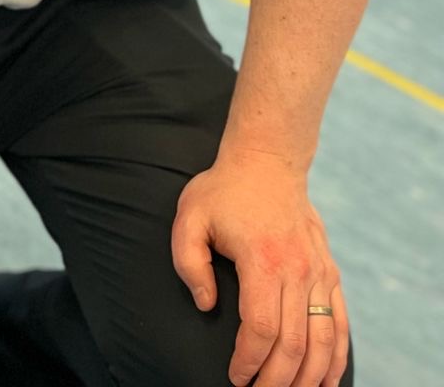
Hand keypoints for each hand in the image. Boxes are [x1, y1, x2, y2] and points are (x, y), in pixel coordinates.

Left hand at [172, 148, 346, 386]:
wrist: (268, 164)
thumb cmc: (222, 192)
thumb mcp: (189, 218)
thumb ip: (189, 264)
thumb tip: (207, 305)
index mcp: (263, 260)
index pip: (261, 327)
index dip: (249, 360)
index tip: (235, 377)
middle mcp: (298, 271)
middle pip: (293, 342)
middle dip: (276, 378)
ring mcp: (319, 274)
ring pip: (322, 340)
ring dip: (308, 376)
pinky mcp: (330, 274)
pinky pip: (339, 324)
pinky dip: (336, 357)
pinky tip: (325, 380)